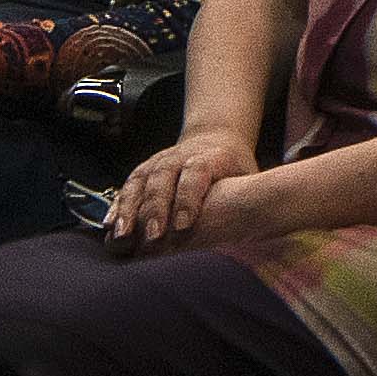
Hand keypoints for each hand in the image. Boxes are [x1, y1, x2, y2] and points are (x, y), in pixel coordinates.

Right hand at [103, 132, 260, 248]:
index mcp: (209, 157)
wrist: (213, 137)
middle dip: (155, 209)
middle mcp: (179, 156)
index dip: (189, 199)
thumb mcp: (250, 175)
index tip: (184, 227)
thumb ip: (254, 196)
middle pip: (163, 178)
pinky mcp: (144, 170)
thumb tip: (267, 224)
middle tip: (152, 238)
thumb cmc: (234, 166)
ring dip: (129, 209)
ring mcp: (158, 161)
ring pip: (140, 181)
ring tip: (121, 236)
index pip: (196, 173)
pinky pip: (127, 186)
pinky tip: (110, 227)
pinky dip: (117, 206)